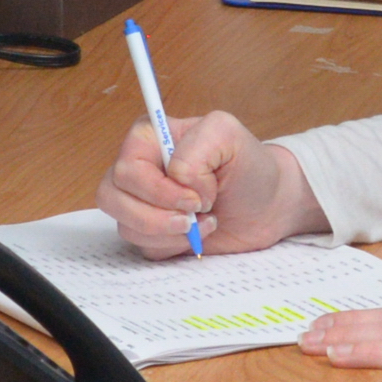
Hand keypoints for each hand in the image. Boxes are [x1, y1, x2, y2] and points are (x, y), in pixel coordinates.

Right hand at [95, 109, 327, 257]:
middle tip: (196, 215)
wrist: (267, 207)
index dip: (156, 189)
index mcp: (150, 138)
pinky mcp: (150, 231)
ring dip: (168, 232)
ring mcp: (140, 202)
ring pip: (125, 225)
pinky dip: (173, 245)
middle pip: (113, 197)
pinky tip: (198, 233)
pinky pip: (142, 246)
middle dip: (158, 215)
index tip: (194, 198)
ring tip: (203, 222)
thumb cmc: (248, 167)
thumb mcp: (229, 135)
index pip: (126, 167)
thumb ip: (196, 147)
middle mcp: (138, 169)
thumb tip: (175, 179)